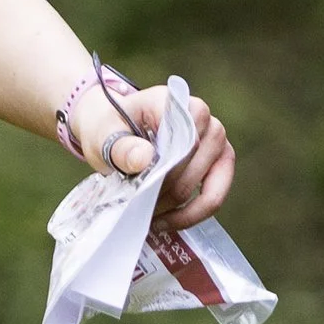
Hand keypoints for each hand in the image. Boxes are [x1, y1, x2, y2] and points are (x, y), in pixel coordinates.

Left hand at [68, 80, 235, 231]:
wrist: (112, 129)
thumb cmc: (109, 130)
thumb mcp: (102, 136)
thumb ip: (120, 147)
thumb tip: (145, 158)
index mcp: (175, 102)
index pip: (182, 145)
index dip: (162, 174)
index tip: (136, 189)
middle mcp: (204, 116)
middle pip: (193, 169)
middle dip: (164, 195)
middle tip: (137, 208)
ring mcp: (217, 139)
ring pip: (207, 189)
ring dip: (176, 209)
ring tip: (149, 216)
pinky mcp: (221, 161)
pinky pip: (214, 197)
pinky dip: (190, 215)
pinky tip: (166, 221)